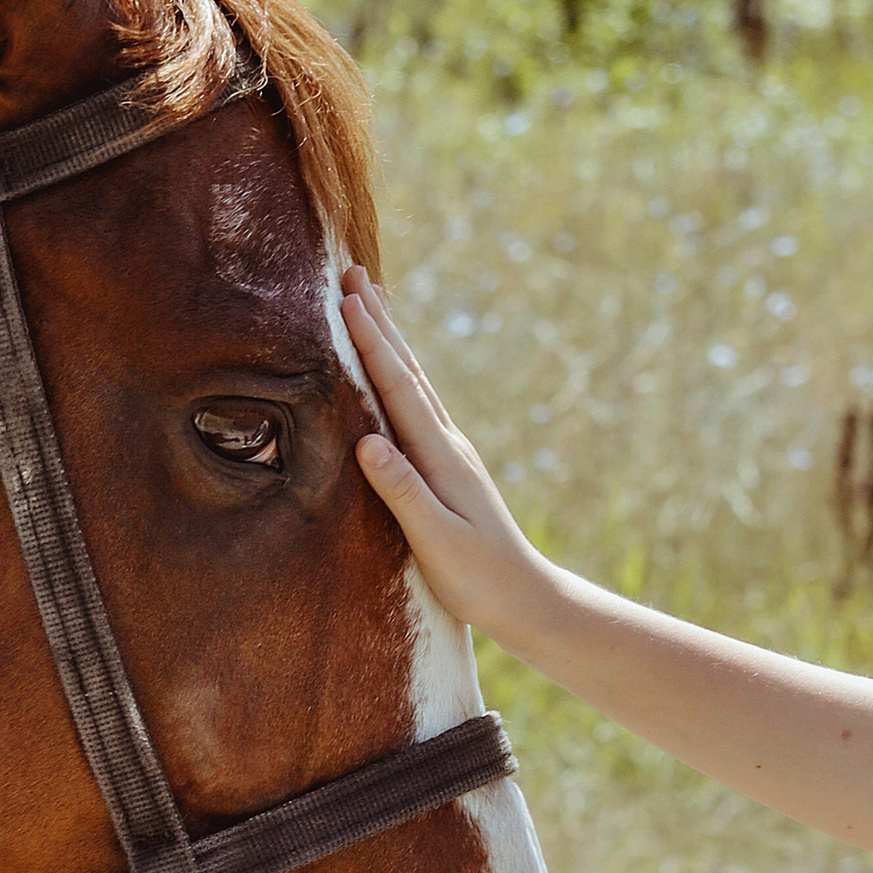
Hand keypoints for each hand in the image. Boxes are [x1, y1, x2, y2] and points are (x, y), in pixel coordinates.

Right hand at [340, 266, 551, 639]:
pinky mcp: (449, 468)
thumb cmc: (477, 577)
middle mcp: (448, 445)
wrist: (525, 598)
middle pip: (409, 371)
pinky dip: (401, 375)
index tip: (348, 300)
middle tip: (353, 274)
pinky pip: (419, 406)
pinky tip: (396, 372)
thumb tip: (368, 441)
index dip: (372, 343)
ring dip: (392, 341)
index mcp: (440, 457)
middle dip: (380, 322)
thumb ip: (403, 491)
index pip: (399, 388)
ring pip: (416, 383)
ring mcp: (451, 453)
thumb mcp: (436, 539)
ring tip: (372, 303)